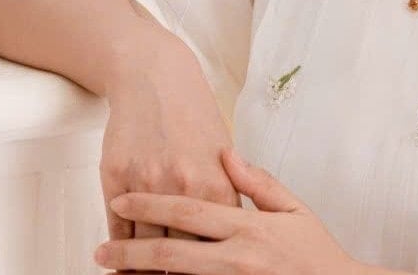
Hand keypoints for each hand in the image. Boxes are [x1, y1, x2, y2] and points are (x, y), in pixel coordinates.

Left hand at [94, 146, 365, 274]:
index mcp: (247, 226)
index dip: (149, 205)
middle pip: (171, 252)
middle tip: (100, 253)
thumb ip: (257, 183)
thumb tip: (228, 155)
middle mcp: (237, 257)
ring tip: (116, 274)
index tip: (122, 201)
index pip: (186, 210)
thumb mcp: (292, 209)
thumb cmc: (317, 254)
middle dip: (129, 252)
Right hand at [99, 35, 239, 271]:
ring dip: (143, 268)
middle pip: (180, 255)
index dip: (211, 270)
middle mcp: (184, 187)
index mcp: (218, 185)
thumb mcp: (223, 156)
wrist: (155, 78)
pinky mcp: (116, 177)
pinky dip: (119, 251)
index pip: (216, 248)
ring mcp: (147, 183)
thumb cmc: (192, 116)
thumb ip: (228, 198)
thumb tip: (231, 239)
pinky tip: (121, 262)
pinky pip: (117, 229)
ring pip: (144, 249)